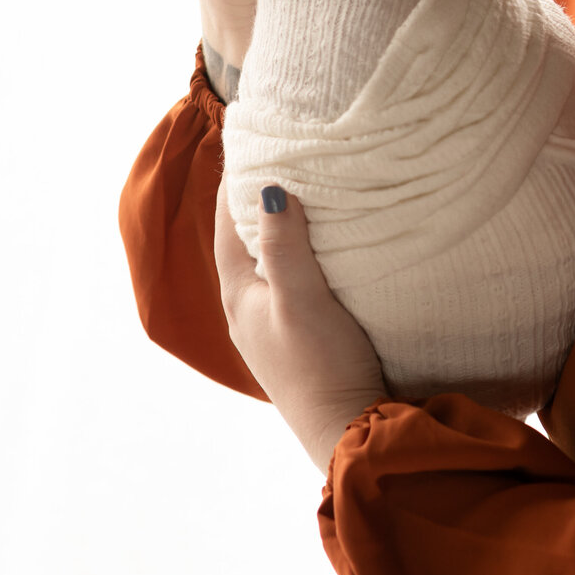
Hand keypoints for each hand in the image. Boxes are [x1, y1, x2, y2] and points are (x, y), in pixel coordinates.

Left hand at [215, 180, 386, 471]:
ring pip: (268, 263)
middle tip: (278, 157)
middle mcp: (249, 311)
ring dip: (278, 230)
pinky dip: (298, 256)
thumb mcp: (303, 299)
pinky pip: (290, 282)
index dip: (233, 183)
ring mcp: (273, 328)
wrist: (349, 432)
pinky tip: (323, 251)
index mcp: (239, 297)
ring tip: (302, 193)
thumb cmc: (322, 367)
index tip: (247, 142)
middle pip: (244, 242)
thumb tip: (268, 188)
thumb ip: (284, 246)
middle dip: (255, 200)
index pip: (225, 225)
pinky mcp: (300, 340)